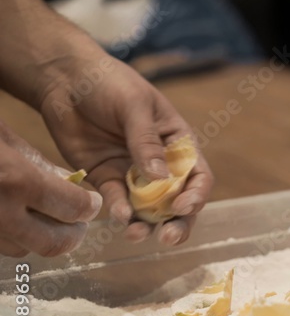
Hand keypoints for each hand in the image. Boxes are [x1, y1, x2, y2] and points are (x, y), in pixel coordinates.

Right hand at [0, 120, 101, 256]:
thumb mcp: (5, 137)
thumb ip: (39, 163)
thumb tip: (68, 182)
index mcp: (17, 180)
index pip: (75, 208)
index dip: (89, 207)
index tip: (92, 202)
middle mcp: (0, 212)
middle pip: (54, 243)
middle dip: (71, 234)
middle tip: (76, 221)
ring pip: (24, 249)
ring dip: (40, 238)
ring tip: (44, 219)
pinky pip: (1, 246)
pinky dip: (14, 238)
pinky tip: (15, 219)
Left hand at [36, 44, 212, 245]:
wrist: (65, 78)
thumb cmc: (110, 83)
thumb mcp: (134, 107)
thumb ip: (146, 143)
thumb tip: (160, 178)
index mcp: (178, 144)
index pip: (197, 176)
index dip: (195, 195)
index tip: (180, 207)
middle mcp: (161, 163)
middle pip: (178, 200)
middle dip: (177, 222)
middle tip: (168, 238)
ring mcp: (134, 173)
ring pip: (148, 208)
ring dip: (147, 224)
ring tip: (136, 234)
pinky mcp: (107, 178)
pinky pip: (118, 200)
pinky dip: (120, 211)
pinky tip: (117, 215)